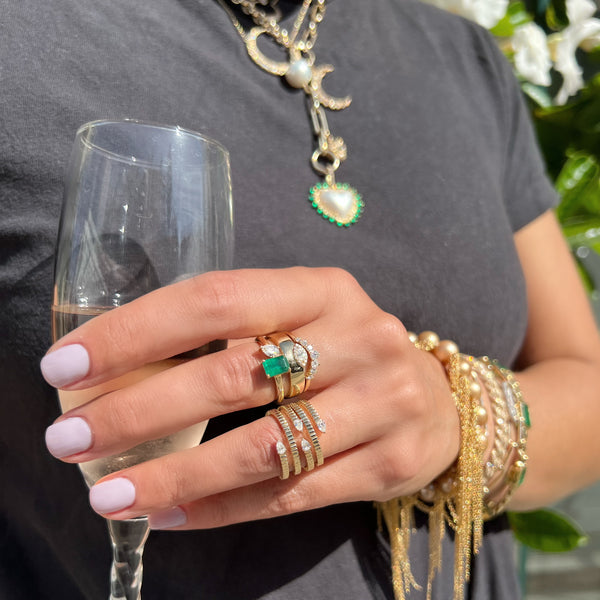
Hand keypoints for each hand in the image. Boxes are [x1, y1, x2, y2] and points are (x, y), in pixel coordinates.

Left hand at [41, 267, 459, 528]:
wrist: (437, 399)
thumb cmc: (346, 353)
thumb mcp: (302, 321)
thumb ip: (234, 336)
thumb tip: (126, 367)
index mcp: (322, 288)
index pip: (218, 299)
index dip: (137, 331)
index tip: (66, 363)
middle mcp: (359, 336)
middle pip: (234, 377)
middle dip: (138, 411)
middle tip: (69, 439)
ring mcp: (383, 401)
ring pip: (261, 447)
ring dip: (175, 475)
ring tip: (110, 496)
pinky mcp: (393, 462)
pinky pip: (293, 495)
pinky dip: (223, 510)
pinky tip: (173, 516)